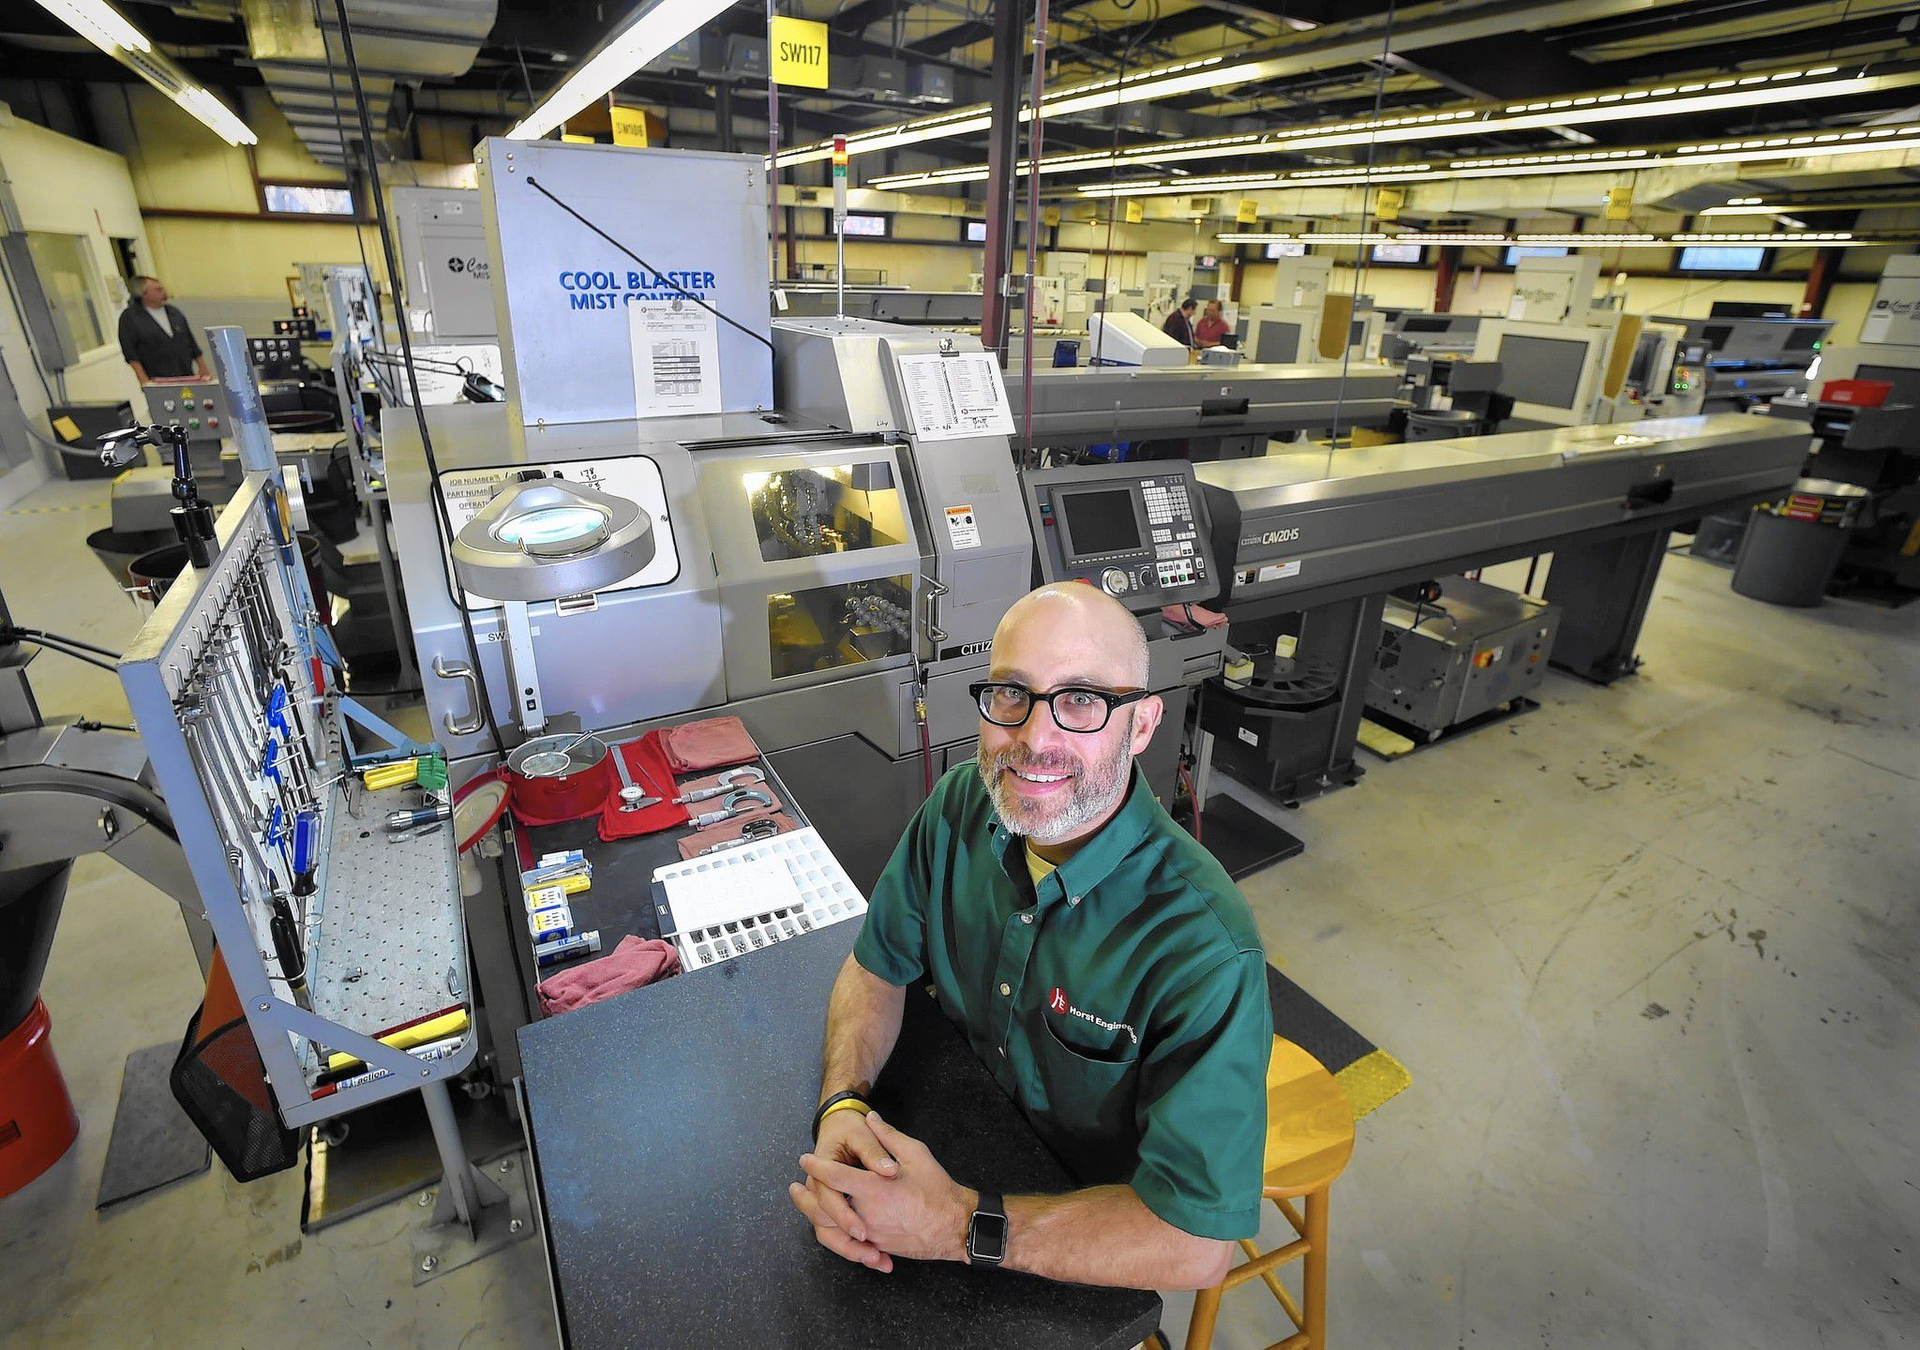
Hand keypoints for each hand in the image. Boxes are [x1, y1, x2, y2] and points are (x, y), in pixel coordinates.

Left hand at [797, 1112, 975, 1263]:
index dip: (816, 1166)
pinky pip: (849, 1243)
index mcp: (872, 1188)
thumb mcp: (916, 1154)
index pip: (834, 1176)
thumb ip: (888, 1136)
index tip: (804, 1159)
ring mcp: (871, 1234)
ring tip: (808, 1207)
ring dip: (816, 1218)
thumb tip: (871, 1118)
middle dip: (804, 1199)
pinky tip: (832, 1226)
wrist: (954, 1227)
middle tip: (793, 1189)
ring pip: (832, 1230)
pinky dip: (837, 1234)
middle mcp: (866, 1214)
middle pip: (824, 1209)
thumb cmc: (937, 1189)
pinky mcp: (878, 1246)